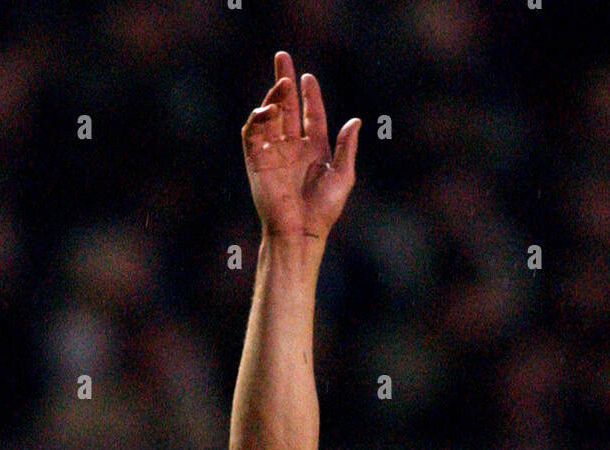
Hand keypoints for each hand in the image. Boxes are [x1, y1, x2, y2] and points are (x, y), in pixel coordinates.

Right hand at [241, 50, 360, 242]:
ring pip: (271, 116)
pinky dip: (258, 118)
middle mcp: (293, 148)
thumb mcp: (343, 176)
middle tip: (282, 57)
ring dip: (274, 97)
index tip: (308, 77)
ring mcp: (274, 153)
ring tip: (281, 83)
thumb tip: (356, 121)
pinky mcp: (257, 161)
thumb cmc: (324, 210)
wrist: (300, 231)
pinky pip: (253, 133)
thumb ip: (348, 148)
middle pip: (287, 108)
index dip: (310, 96)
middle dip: (284, 82)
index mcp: (314, 150)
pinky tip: (268, 110)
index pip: (312, 115)